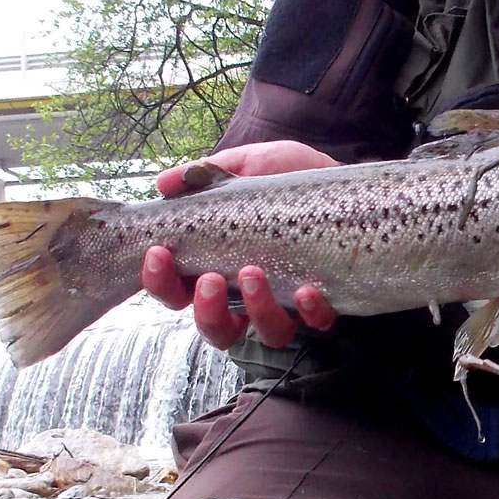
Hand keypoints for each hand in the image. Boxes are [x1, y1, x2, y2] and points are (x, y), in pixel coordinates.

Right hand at [141, 140, 339, 350]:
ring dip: (256, 310)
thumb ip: (206, 174)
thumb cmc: (285, 179)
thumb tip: (165, 184)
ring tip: (253, 273)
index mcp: (216, 264)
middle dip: (205, 310)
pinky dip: (310, 312)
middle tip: (210, 278)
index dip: (159, 281)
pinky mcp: (323, 302)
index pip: (175, 288)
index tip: (158, 252)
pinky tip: (308, 290)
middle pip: (214, 327)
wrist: (340, 177)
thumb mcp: (245, 165)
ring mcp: (286, 301)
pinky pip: (316, 323)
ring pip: (265, 334)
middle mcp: (246, 293)